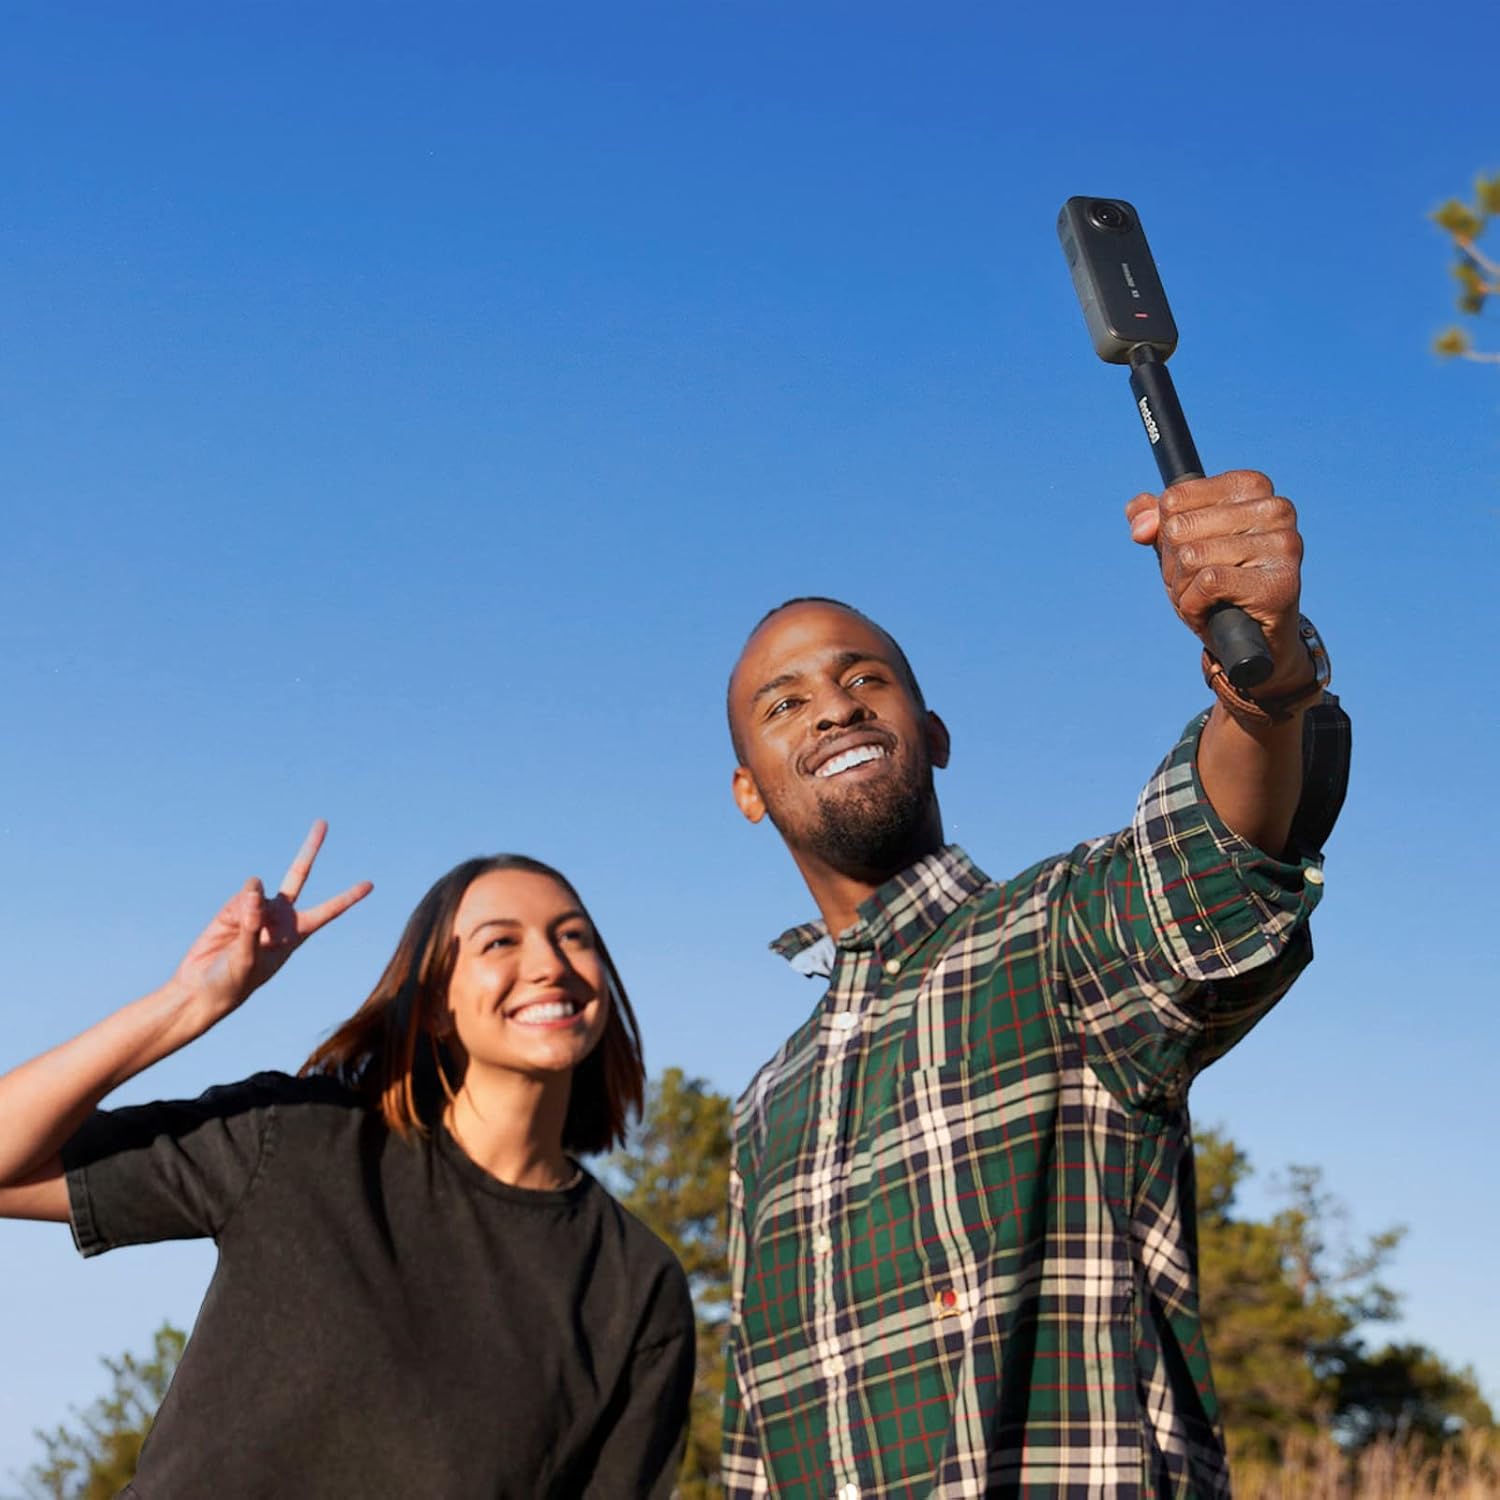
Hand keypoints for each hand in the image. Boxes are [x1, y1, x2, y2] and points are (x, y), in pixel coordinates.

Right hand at [172, 821, 372, 1022]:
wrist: (202, 989)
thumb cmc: (233, 983)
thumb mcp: (247, 959)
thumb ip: (251, 923)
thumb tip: (255, 887)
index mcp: (296, 934)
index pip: (328, 911)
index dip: (348, 897)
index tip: (370, 884)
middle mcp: (280, 917)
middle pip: (298, 875)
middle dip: (310, 849)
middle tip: (323, 823)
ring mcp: (257, 910)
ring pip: (259, 891)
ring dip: (249, 906)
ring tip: (240, 932)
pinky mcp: (235, 909)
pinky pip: (241, 897)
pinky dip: (237, 908)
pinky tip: (228, 926)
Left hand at [1126, 469, 1311, 695]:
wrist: (1252, 637)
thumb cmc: (1216, 583)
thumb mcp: (1179, 546)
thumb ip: (1153, 522)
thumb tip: (1140, 526)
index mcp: (1251, 486)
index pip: (1174, 499)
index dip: (1167, 533)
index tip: (1192, 549)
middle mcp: (1275, 508)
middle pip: (1178, 528)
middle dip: (1174, 564)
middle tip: (1198, 580)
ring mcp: (1283, 544)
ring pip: (1191, 556)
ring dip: (1183, 587)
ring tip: (1207, 596)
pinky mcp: (1279, 582)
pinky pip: (1207, 583)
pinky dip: (1194, 604)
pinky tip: (1212, 610)